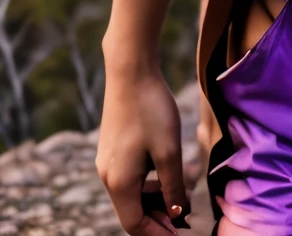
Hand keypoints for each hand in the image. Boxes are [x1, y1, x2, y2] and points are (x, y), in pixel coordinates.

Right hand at [96, 62, 189, 233]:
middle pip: (131, 211)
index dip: (157, 234)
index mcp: (119, 183)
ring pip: (131, 194)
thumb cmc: (151, 110)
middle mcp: (107, 176)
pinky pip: (129, 177)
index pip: (135, 224)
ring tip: (180, 194)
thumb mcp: (168, 151)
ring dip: (154, 199)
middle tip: (184, 218)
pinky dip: (147, 183)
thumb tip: (175, 214)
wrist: (130, 71)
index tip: (180, 234)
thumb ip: (173, 187)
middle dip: (157, 218)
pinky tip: (166, 173)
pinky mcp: (111, 148)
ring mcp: (107, 161)